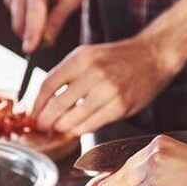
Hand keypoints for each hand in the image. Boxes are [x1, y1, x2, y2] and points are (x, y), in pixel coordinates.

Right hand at [3, 0, 87, 51]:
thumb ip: (59, 19)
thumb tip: (44, 41)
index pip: (34, 12)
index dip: (32, 32)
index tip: (29, 49)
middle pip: (20, 21)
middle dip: (34, 35)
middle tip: (51, 36)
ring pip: (17, 22)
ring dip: (31, 29)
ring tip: (49, 18)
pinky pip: (15, 16)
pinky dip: (26, 20)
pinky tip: (39, 8)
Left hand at [32, 35, 181, 134]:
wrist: (152, 56)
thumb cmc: (118, 58)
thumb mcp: (88, 55)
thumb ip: (67, 75)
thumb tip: (44, 101)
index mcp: (81, 58)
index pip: (48, 85)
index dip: (37, 104)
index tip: (33, 114)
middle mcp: (93, 73)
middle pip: (57, 104)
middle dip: (45, 121)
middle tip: (43, 127)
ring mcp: (108, 90)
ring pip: (73, 118)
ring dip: (61, 128)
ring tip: (58, 129)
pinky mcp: (120, 106)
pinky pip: (91, 124)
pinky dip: (79, 130)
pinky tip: (76, 129)